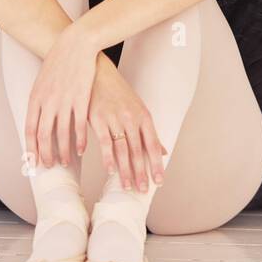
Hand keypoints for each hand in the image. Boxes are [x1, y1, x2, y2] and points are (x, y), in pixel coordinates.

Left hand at [24, 25, 96, 169]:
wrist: (75, 44)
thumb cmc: (59, 61)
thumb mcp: (42, 80)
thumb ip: (40, 99)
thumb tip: (37, 117)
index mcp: (36, 97)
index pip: (29, 129)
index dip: (31, 148)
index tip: (33, 161)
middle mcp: (48, 101)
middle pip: (43, 135)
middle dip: (45, 154)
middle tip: (49, 166)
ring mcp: (64, 101)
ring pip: (61, 134)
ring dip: (62, 151)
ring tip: (65, 162)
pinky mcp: (81, 99)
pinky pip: (79, 125)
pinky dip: (80, 141)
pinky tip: (81, 150)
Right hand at [87, 58, 167, 192]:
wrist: (97, 71)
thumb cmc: (118, 92)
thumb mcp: (138, 108)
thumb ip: (149, 132)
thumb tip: (164, 152)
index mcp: (143, 116)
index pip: (153, 145)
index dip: (156, 164)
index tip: (159, 181)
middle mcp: (131, 118)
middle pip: (138, 151)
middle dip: (141, 173)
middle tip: (143, 190)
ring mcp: (114, 118)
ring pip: (122, 149)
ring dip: (125, 170)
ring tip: (127, 186)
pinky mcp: (97, 118)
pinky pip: (104, 141)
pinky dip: (107, 157)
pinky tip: (110, 170)